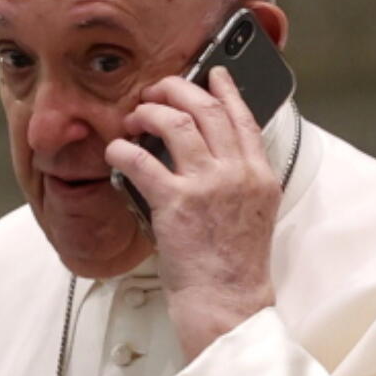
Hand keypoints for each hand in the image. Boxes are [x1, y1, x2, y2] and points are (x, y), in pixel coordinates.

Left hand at [104, 66, 280, 358]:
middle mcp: (237, 173)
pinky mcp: (176, 202)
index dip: (226, 89)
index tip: (213, 73)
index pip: (244, 117)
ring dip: (148, 111)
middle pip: (207, 108)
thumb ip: (238, 183)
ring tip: (133, 118)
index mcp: (260, 176)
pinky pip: (140, 159)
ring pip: (175, 121)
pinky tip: (115, 152)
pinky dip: (122, 150)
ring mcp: (207, 185)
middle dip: (177, 89)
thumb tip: (209, 158)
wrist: (228, 302)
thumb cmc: (235, 270)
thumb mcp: (252, 216)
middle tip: (157, 91)